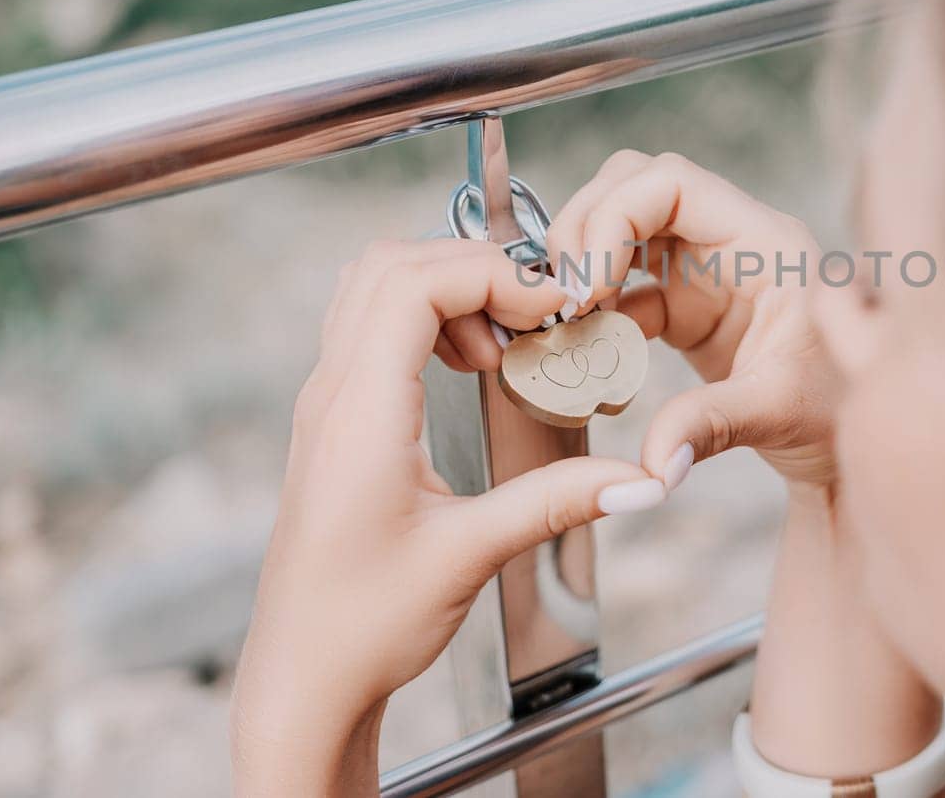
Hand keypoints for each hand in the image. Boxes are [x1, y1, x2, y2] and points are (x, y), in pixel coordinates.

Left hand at [230, 239, 662, 795]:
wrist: (302, 680)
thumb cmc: (362, 626)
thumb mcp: (471, 556)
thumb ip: (557, 503)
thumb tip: (641, 479)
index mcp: (360, 414)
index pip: (414, 284)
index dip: (490, 276)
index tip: (549, 308)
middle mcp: (331, 395)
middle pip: (390, 265)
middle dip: (474, 269)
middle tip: (536, 314)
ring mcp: (324, 405)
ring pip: (373, 289)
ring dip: (446, 290)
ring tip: (503, 343)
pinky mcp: (333, 422)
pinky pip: (368, 329)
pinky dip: (425, 320)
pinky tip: (469, 368)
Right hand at [548, 151, 835, 486]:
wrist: (842, 449)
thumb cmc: (835, 414)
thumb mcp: (781, 414)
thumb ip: (713, 427)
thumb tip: (654, 462)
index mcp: (765, 244)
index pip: (673, 182)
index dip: (614, 217)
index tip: (587, 286)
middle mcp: (732, 242)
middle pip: (635, 186)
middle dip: (586, 231)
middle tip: (565, 301)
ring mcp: (705, 271)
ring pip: (623, 226)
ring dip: (583, 265)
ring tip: (566, 323)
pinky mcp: (685, 307)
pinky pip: (622, 285)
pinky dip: (593, 310)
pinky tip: (584, 351)